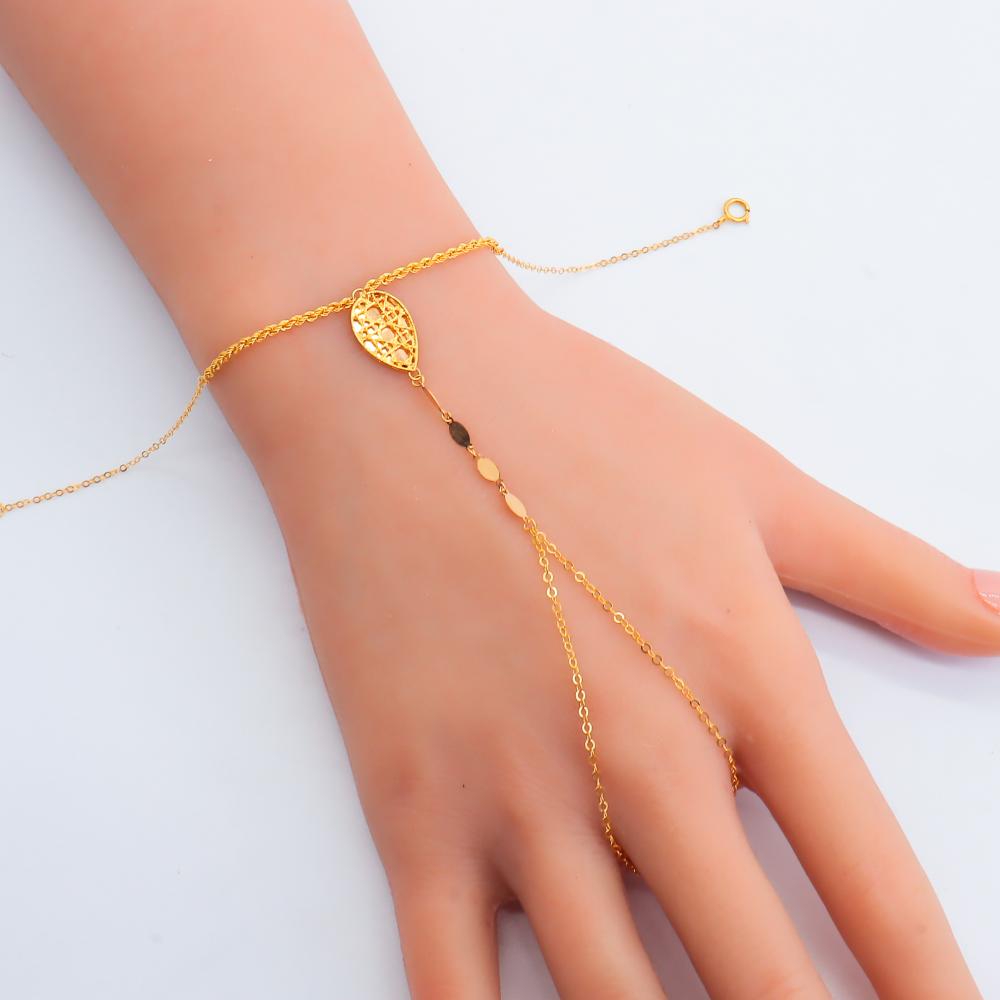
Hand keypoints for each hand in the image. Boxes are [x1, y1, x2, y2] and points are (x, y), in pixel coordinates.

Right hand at [249, 262, 997, 998]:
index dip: (931, 993)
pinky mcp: (408, 803)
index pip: (875, 888)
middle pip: (760, 979)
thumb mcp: (747, 478)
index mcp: (743, 676)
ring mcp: (516, 791)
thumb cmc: (574, 419)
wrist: (394, 382)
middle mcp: (643, 758)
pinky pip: (449, 979)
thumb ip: (885, 566)